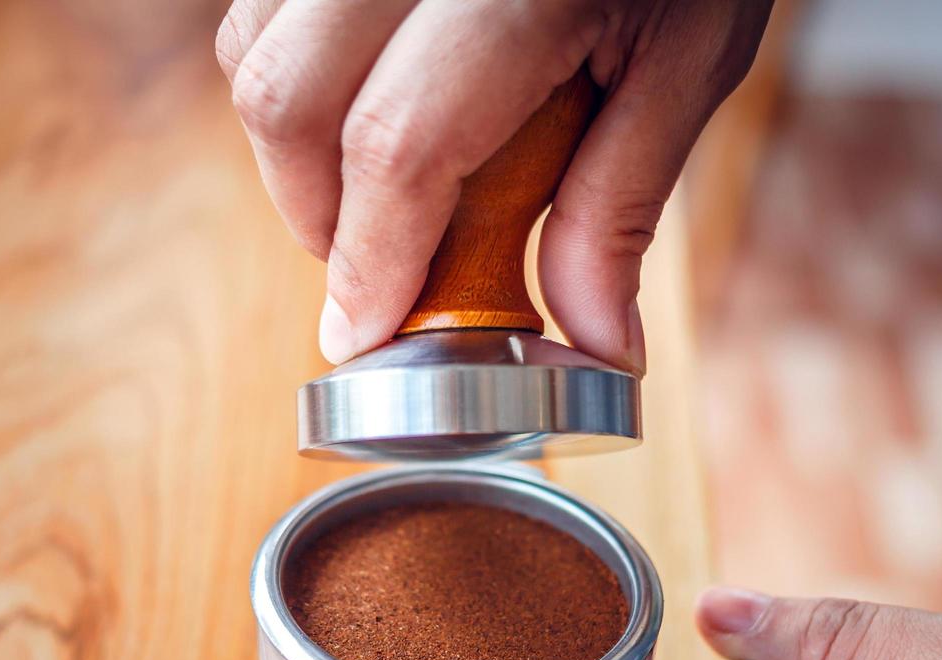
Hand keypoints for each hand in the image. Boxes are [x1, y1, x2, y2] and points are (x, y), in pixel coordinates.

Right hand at [216, 0, 772, 369]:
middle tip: (373, 267)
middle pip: (286, 95)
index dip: (368, 258)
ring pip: (253, 44)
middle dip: (314, 213)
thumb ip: (622, 202)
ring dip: (292, 144)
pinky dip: (290, 72)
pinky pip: (264, 1)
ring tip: (373, 187)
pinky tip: (359, 101)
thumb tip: (593, 343)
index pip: (398, 142)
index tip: (360, 334)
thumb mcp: (689, 58)